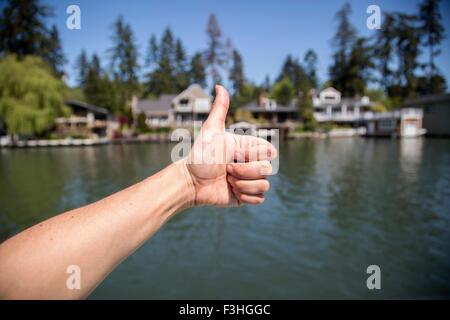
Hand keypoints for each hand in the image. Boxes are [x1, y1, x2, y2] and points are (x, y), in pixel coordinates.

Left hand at [184, 85, 276, 206]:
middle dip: (245, 171)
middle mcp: (252, 163)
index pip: (270, 152)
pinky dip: (246, 196)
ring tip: (228, 181)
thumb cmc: (200, 155)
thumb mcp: (211, 131)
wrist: (191, 182)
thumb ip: (220, 110)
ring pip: (264, 185)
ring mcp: (250, 180)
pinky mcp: (247, 196)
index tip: (236, 154)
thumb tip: (219, 85)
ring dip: (243, 185)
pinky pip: (260, 199)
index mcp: (248, 148)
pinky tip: (232, 192)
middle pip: (267, 169)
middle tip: (227, 170)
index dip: (254, 155)